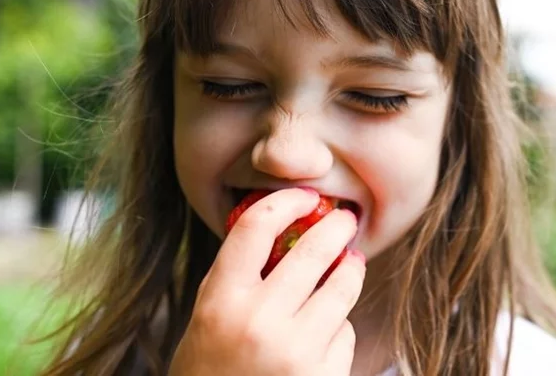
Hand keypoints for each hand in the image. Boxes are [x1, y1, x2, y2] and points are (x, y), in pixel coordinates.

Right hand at [169, 188, 365, 375]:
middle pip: (312, 250)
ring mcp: (296, 352)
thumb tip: (283, 226)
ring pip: (341, 289)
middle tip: (345, 219)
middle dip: (336, 227)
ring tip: (350, 263)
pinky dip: (338, 330)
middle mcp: (259, 322)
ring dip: (349, 271)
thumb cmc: (209, 370)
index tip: (305, 196)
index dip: (285, 201)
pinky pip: (345, 334)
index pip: (255, 228)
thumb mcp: (206, 318)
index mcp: (221, 301)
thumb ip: (237, 276)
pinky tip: (322, 336)